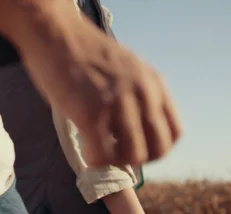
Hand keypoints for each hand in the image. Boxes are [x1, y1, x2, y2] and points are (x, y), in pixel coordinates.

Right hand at [18, 12, 182, 166]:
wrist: (56, 34)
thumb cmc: (84, 53)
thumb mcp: (126, 70)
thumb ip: (137, 96)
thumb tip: (135, 130)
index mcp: (154, 83)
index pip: (174, 133)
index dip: (156, 148)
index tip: (136, 147)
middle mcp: (143, 93)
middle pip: (159, 148)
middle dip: (138, 159)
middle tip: (117, 154)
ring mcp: (119, 103)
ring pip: (134, 155)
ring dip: (117, 161)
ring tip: (100, 151)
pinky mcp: (93, 112)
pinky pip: (104, 154)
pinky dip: (96, 160)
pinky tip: (87, 150)